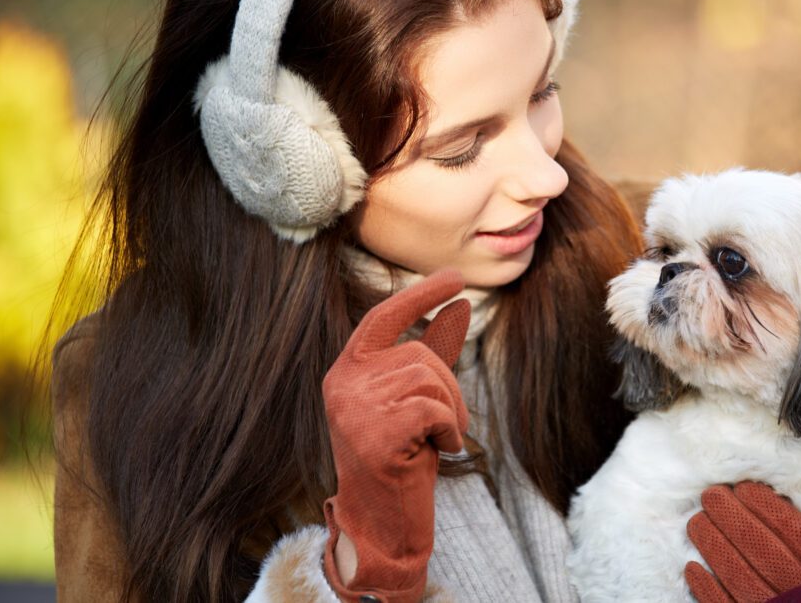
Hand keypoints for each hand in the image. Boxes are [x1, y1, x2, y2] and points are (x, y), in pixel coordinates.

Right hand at [321, 269, 470, 602]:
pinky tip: (438, 452)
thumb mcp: (415, 400)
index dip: (420, 295)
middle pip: (419, 354)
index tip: (456, 277)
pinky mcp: (374, 435)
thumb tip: (459, 304)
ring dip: (451, 412)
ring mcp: (354, 409)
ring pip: (430, 381)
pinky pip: (434, 409)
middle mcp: (342, 385)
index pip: (383, 318)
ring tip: (437, 441)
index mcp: (346, 372)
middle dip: (448, 387)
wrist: (383, 523)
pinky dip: (450, 430)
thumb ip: (431, 353)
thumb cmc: (401, 457)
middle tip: (443, 427)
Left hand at [684, 473, 800, 601]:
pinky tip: (693, 568)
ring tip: (696, 523)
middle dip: (731, 520)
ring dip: (714, 549)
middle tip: (710, 496)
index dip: (765, 507)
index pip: (795, 533)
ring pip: (741, 579)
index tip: (742, 487)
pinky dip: (708, 592)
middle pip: (762, 551)